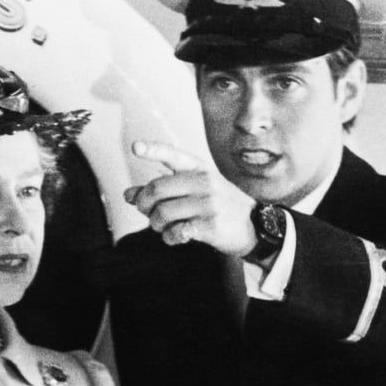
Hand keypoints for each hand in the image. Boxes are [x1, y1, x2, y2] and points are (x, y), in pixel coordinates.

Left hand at [124, 140, 255, 256]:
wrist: (255, 226)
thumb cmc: (220, 206)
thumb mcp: (197, 190)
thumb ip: (164, 190)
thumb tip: (129, 194)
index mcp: (201, 169)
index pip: (173, 155)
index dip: (153, 150)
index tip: (135, 148)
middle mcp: (205, 183)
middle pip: (157, 188)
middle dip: (144, 203)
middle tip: (145, 211)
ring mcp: (209, 204)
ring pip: (163, 213)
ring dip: (155, 224)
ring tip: (161, 226)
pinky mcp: (210, 226)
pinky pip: (176, 232)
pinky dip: (169, 237)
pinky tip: (174, 236)